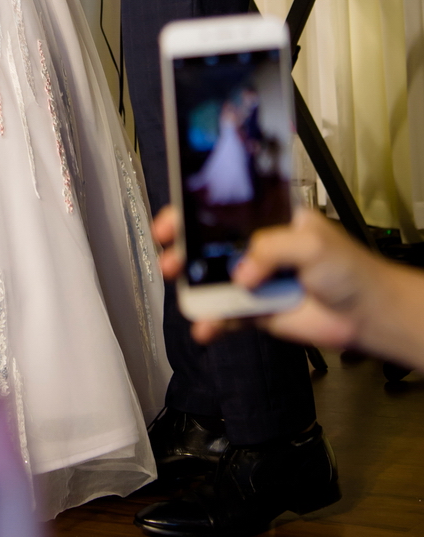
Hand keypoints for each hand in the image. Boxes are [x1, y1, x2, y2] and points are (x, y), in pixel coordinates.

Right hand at [152, 204, 423, 366]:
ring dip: (194, 287)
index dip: (194, 211)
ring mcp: (255, 279)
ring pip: (214, 281)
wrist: (365, 314)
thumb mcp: (311, 242)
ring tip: (185, 293)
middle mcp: (256, 247)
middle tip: (170, 256)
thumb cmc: (349, 268)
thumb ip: (271, 249)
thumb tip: (242, 273)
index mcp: (267, 219)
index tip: (173, 221)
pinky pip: (228, 315)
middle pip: (209, 244)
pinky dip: (214, 322)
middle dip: (184, 249)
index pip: (223, 209)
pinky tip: (206, 327)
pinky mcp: (257, 310)